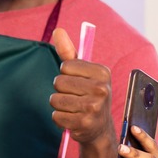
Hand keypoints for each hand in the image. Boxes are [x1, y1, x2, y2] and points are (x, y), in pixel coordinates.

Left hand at [50, 27, 112, 144]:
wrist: (99, 128)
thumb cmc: (88, 94)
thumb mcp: (82, 72)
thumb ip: (68, 51)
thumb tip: (57, 30)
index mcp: (103, 72)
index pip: (65, 66)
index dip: (67, 75)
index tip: (79, 82)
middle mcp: (102, 89)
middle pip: (58, 82)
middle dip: (61, 91)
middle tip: (76, 97)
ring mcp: (94, 107)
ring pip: (54, 99)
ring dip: (60, 105)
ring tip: (74, 108)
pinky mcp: (84, 123)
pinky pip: (55, 116)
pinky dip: (60, 119)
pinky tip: (73, 119)